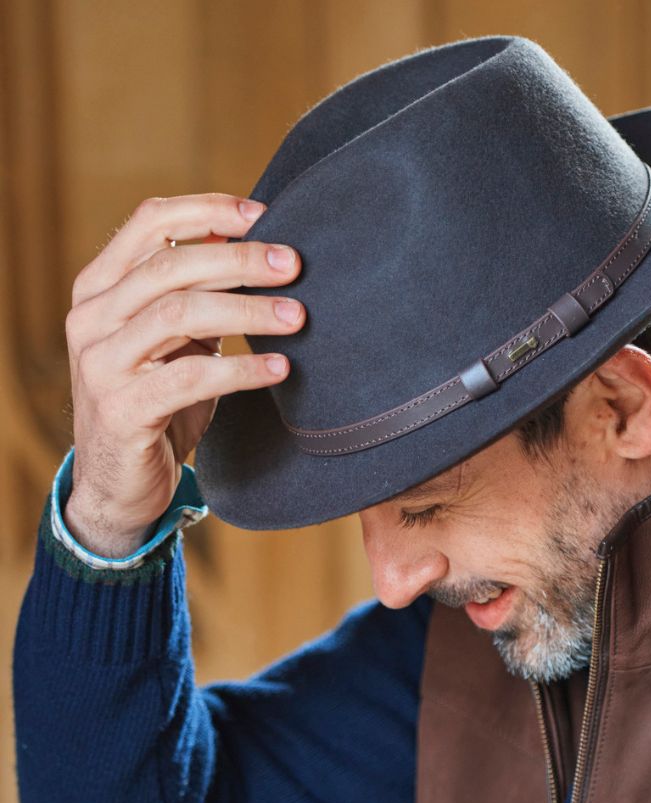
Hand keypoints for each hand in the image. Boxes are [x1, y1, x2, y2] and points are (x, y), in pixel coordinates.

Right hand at [62, 193, 303, 555]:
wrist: (121, 484)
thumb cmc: (158, 402)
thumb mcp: (174, 341)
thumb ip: (196, 294)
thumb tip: (254, 242)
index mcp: (101, 288)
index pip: (149, 222)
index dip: (208, 211)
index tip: (264, 214)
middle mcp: (92, 318)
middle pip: (171, 266)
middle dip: (240, 260)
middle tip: (294, 265)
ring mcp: (101, 364)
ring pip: (179, 314)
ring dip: (247, 311)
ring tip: (298, 317)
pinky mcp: (123, 410)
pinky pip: (189, 378)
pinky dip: (241, 369)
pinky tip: (280, 367)